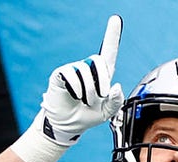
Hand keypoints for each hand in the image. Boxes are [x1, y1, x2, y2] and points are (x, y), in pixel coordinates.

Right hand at [36, 14, 124, 145]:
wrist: (68, 126)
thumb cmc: (86, 116)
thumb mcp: (106, 112)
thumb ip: (116, 101)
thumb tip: (116, 87)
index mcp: (101, 75)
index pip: (108, 52)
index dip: (112, 36)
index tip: (115, 20)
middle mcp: (87, 69)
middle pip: (98, 60)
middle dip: (103, 79)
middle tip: (101, 96)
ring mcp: (73, 71)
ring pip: (85, 69)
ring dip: (89, 89)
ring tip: (84, 100)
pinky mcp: (61, 75)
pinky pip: (71, 73)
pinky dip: (76, 87)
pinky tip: (75, 96)